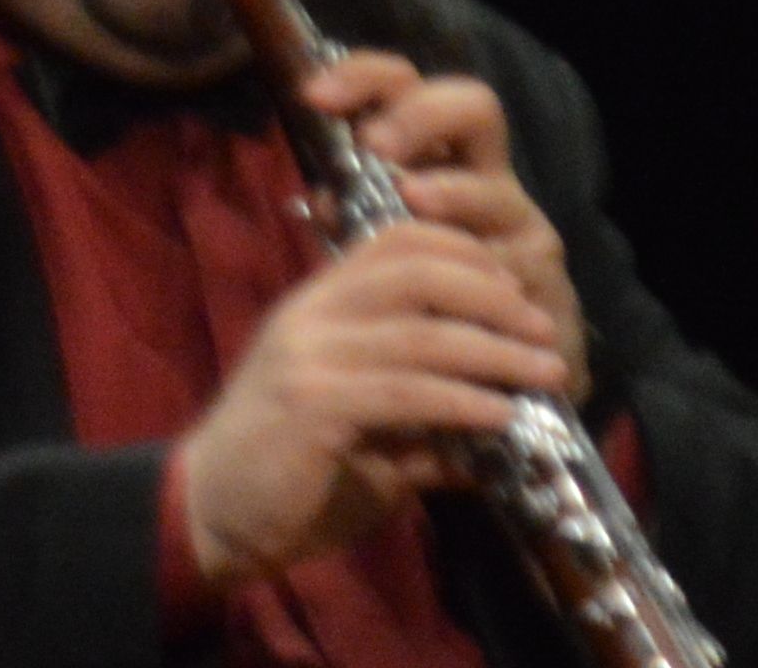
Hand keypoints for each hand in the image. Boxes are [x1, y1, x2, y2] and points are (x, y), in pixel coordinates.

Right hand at [172, 220, 577, 589]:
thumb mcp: (364, 434)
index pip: (395, 242)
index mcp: (319, 304)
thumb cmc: (288, 474)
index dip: (465, 252)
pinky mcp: (313, 404)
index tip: (518, 287)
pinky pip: (405, 392)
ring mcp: (309, 355)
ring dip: (496, 351)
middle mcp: (311, 314)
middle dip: (493, 296)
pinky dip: (463, 400)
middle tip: (544, 328)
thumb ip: (422, 421)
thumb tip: (500, 420)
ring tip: (547, 372)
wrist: (211, 515)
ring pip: (420, 333)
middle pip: (416, 272)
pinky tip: (501, 416)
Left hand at [319, 49, 586, 404]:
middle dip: (420, 116)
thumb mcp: (382, 252)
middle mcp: (489, 178)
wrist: (511, 381)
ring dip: (452, 191)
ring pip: (493, 190)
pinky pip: (513, 271)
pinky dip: (477, 278)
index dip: (362, 76)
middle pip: (475, 105)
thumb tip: (317, 197)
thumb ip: (354, 217)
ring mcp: (523, 227)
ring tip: (415, 199)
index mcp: (438, 158)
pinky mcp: (548, 283)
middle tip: (377, 146)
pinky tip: (450, 293)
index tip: (313, 95)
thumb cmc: (434, 303)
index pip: (405, 86)